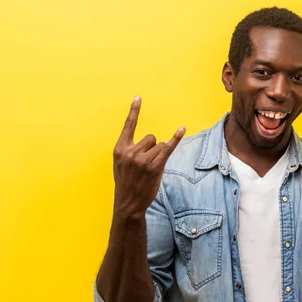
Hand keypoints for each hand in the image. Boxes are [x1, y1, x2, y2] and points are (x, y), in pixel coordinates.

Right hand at [112, 96, 184, 217]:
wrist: (128, 204)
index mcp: (119, 150)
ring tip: (150, 170)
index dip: (134, 111)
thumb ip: (128, 151)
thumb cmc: (126, 184)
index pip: (128, 126)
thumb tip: (143, 144)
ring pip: (160, 145)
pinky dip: (176, 138)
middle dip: (152, 148)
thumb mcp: (120, 165)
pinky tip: (182, 129)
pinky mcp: (155, 166)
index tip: (139, 97)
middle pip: (151, 137)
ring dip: (159, 156)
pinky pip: (168, 148)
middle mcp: (130, 152)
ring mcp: (143, 160)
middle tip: (146, 165)